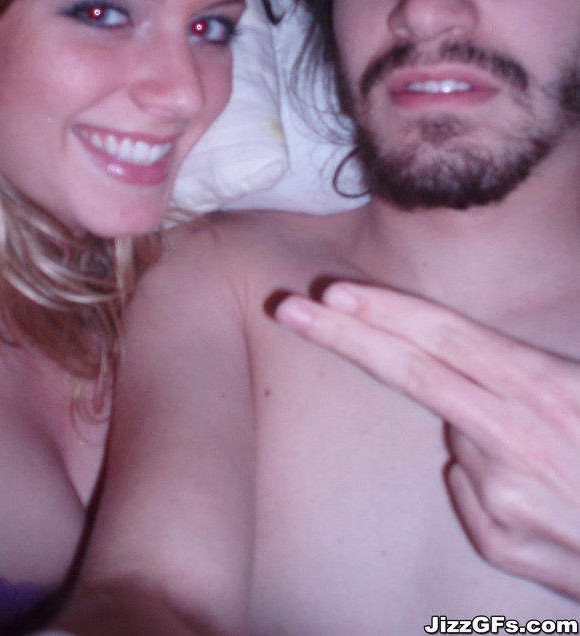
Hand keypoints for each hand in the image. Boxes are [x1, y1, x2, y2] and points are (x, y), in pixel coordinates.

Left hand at [275, 282, 579, 598]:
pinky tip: (544, 496)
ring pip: (456, 436)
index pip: (448, 339)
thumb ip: (537, 378)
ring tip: (550, 454)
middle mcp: (515, 441)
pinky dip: (489, 478)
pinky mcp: (501, 544)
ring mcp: (502, 497)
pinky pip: (471, 490)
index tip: (334, 293)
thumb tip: (477, 371)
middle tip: (287, 307)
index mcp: (549, 392)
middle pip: (413, 374)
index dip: (387, 312)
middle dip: (343, 336)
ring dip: (477, 427)